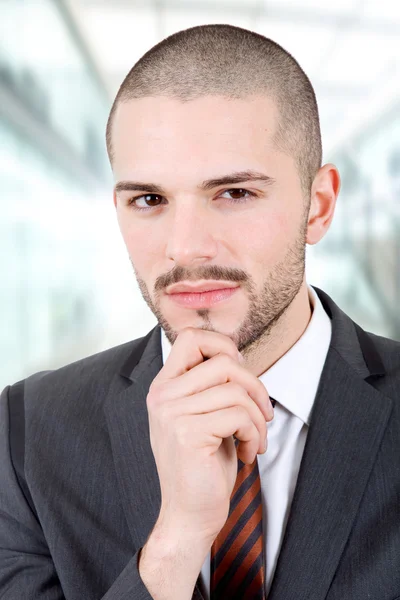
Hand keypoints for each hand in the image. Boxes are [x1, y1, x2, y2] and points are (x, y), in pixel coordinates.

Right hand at [146, 327, 273, 544]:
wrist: (189, 515)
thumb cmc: (203, 464)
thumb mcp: (204, 415)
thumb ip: (210, 384)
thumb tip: (238, 356)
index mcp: (164, 386)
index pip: (192, 337)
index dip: (223, 346)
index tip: (240, 375)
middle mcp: (162, 395)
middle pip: (224, 362)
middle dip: (255, 386)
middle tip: (262, 414)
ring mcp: (172, 413)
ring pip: (236, 390)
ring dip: (258, 417)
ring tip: (256, 439)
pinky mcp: (188, 433)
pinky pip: (240, 415)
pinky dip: (255, 434)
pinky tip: (249, 453)